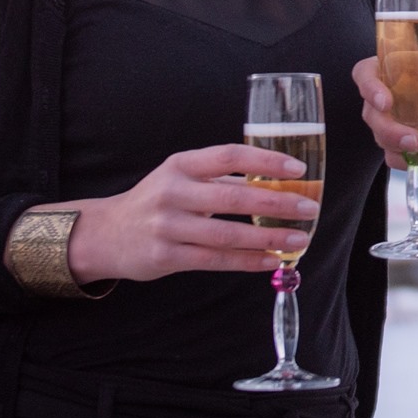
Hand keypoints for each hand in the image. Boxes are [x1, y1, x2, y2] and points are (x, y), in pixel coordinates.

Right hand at [56, 144, 319, 284]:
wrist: (108, 233)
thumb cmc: (159, 201)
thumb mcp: (183, 178)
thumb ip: (222, 179)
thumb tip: (279, 184)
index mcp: (181, 165)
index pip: (229, 156)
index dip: (265, 161)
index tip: (298, 169)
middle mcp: (172, 192)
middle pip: (234, 197)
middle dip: (277, 202)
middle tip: (309, 207)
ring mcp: (167, 226)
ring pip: (227, 234)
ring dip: (268, 237)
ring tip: (299, 238)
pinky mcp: (166, 256)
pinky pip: (215, 260)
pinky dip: (248, 261)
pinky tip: (272, 260)